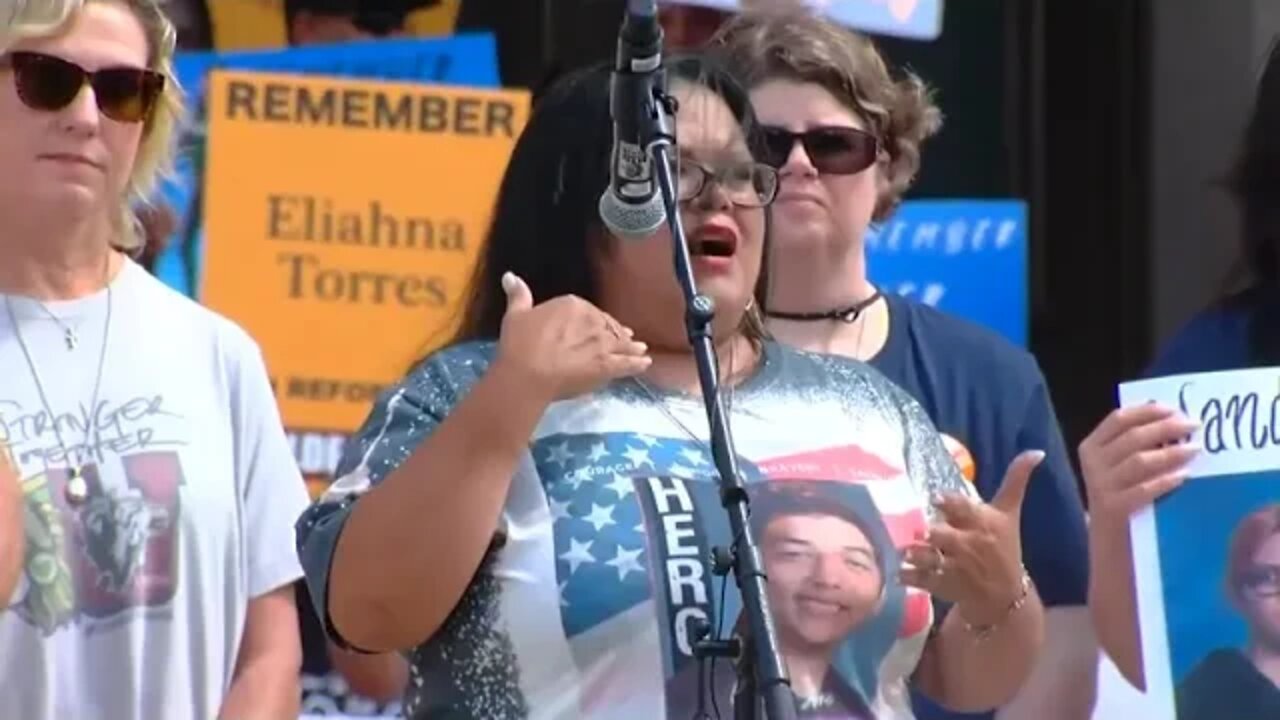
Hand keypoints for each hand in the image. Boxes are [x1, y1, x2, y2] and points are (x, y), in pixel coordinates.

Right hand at [494, 272, 650, 400]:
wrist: (527, 373)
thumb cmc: (519, 344)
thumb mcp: (516, 315)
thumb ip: (518, 295)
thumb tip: (510, 275)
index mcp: (573, 305)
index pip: (588, 310)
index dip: (594, 320)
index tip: (596, 326)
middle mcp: (593, 321)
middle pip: (607, 326)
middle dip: (615, 333)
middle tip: (625, 338)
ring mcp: (603, 344)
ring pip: (621, 343)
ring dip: (631, 346)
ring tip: (641, 348)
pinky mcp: (607, 366)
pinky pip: (627, 363)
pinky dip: (638, 363)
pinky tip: (646, 362)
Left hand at [901, 450, 1044, 625]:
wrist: (1006, 595)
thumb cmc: (1004, 546)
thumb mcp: (1010, 513)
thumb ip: (1016, 480)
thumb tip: (1036, 451)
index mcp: (985, 523)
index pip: (967, 510)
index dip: (951, 503)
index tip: (937, 498)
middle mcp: (970, 545)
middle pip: (944, 536)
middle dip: (929, 533)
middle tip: (917, 530)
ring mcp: (957, 568)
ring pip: (930, 559)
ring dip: (915, 555)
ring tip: (904, 550)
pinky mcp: (944, 586)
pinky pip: (922, 580)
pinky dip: (908, 576)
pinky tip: (898, 572)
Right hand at [1078, 403, 1198, 524]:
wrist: (1109, 538)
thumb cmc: (1122, 494)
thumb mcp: (1117, 466)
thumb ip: (1135, 444)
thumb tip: (1174, 418)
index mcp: (1091, 446)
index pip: (1119, 419)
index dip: (1147, 411)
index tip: (1175, 409)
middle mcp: (1092, 463)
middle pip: (1132, 436)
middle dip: (1166, 427)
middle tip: (1193, 425)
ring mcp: (1101, 486)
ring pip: (1139, 461)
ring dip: (1170, 452)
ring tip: (1195, 448)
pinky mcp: (1114, 508)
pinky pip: (1144, 489)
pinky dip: (1166, 480)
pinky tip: (1184, 475)